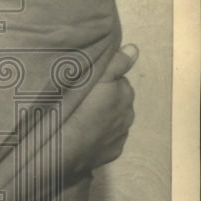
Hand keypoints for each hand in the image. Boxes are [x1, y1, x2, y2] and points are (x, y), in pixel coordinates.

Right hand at [63, 44, 137, 182]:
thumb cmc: (77, 108)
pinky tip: (85, 134)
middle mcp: (129, 114)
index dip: (102, 81)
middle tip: (83, 100)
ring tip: (82, 118)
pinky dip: (100, 135)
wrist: (66, 149)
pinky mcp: (113, 152)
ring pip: (113, 120)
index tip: (86, 84)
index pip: (117, 79)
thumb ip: (116, 63)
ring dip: (102, 117)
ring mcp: (121, 135)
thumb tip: (134, 49)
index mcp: (125, 92)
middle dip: (104, 100)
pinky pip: (108, 138)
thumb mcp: (94, 78)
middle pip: (116, 100)